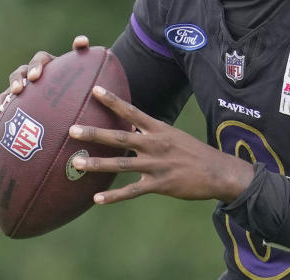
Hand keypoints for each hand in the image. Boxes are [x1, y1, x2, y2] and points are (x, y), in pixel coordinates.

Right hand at [0, 35, 89, 113]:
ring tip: (0, 107)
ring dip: (4, 96)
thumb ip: (82, 53)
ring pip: (10, 88)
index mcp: (48, 64)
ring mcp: (24, 86)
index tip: (35, 77)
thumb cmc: (78, 80)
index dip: (35, 66)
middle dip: (17, 80)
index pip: (39, 59)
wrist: (72, 96)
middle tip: (18, 90)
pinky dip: (0, 107)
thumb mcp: (82, 68)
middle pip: (20, 72)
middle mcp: (33, 73)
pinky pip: (6, 103)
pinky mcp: (18, 100)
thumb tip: (81, 40)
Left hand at [69, 86, 254, 204]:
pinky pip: (131, 191)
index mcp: (159, 129)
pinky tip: (97, 200)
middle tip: (72, 129)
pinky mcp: (159, 185)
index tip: (94, 90)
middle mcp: (155, 145)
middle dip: (94, 133)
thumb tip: (130, 126)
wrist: (218, 171)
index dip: (112, 101)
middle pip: (119, 137)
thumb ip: (151, 133)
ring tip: (75, 163)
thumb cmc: (194, 152)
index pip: (131, 111)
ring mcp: (156, 165)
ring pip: (120, 164)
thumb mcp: (173, 135)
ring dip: (97, 164)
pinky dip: (114, 196)